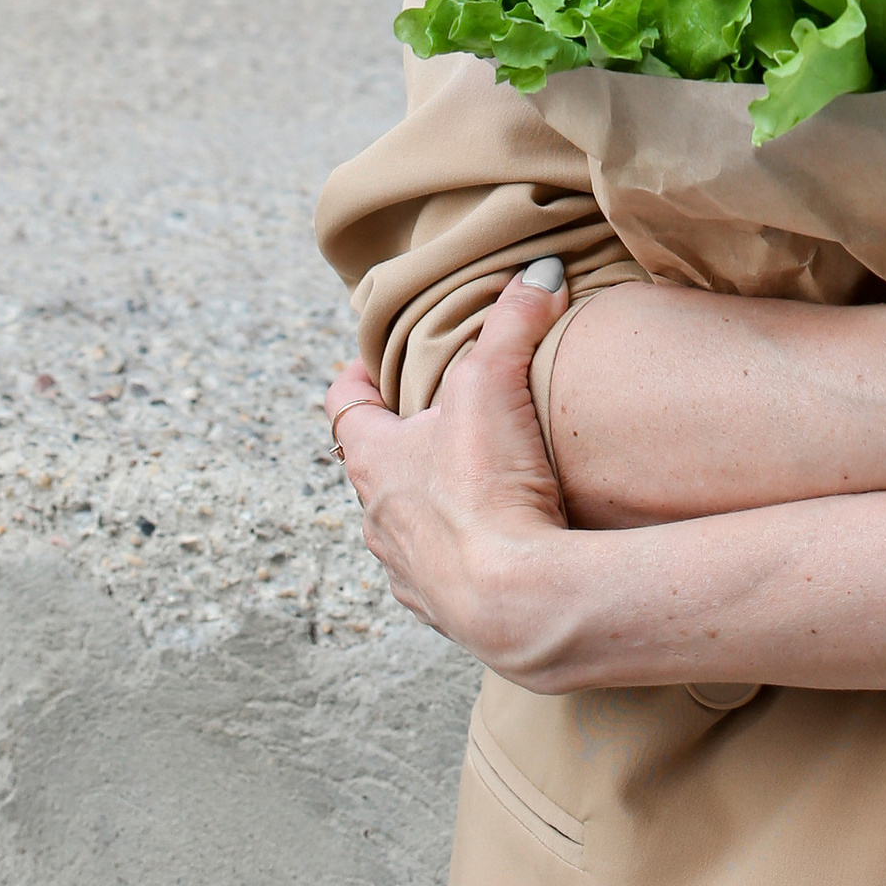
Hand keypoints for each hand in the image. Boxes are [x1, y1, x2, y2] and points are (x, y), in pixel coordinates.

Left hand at [327, 262, 571, 662]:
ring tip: (472, 478)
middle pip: (376, 469)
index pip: (345, 410)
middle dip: (403, 439)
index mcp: (375, 463)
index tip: (368, 363)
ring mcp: (411, 572)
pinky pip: (447, 573)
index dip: (354, 380)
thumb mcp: (493, 381)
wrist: (516, 601)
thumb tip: (540, 274)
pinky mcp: (450, 611)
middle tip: (435, 413)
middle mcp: (380, 521)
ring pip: (408, 526)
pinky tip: (498, 540)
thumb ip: (514, 321)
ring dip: (431, 502)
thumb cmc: (484, 490)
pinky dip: (465, 551)